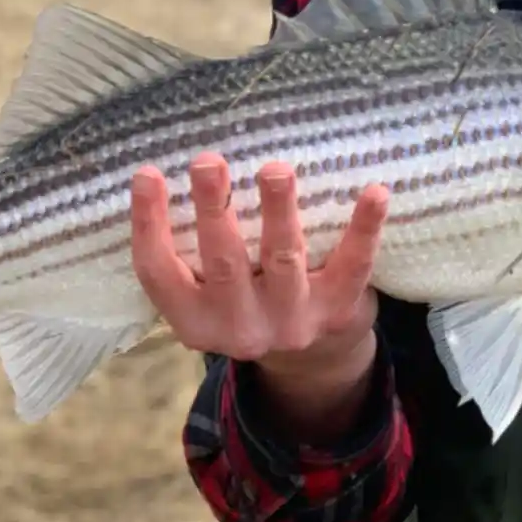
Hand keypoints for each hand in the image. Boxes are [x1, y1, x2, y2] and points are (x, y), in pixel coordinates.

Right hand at [130, 153, 389, 438]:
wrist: (316, 357)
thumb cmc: (249, 297)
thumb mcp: (208, 293)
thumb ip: (192, 252)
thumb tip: (174, 170)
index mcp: (195, 321)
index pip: (159, 273)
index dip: (148, 225)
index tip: (147, 174)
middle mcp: (240, 328)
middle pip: (223, 263)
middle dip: (215, 210)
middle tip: (208, 163)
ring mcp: (292, 322)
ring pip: (283, 260)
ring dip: (278, 212)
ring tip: (275, 169)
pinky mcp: (338, 309)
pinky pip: (353, 265)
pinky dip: (364, 228)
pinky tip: (375, 191)